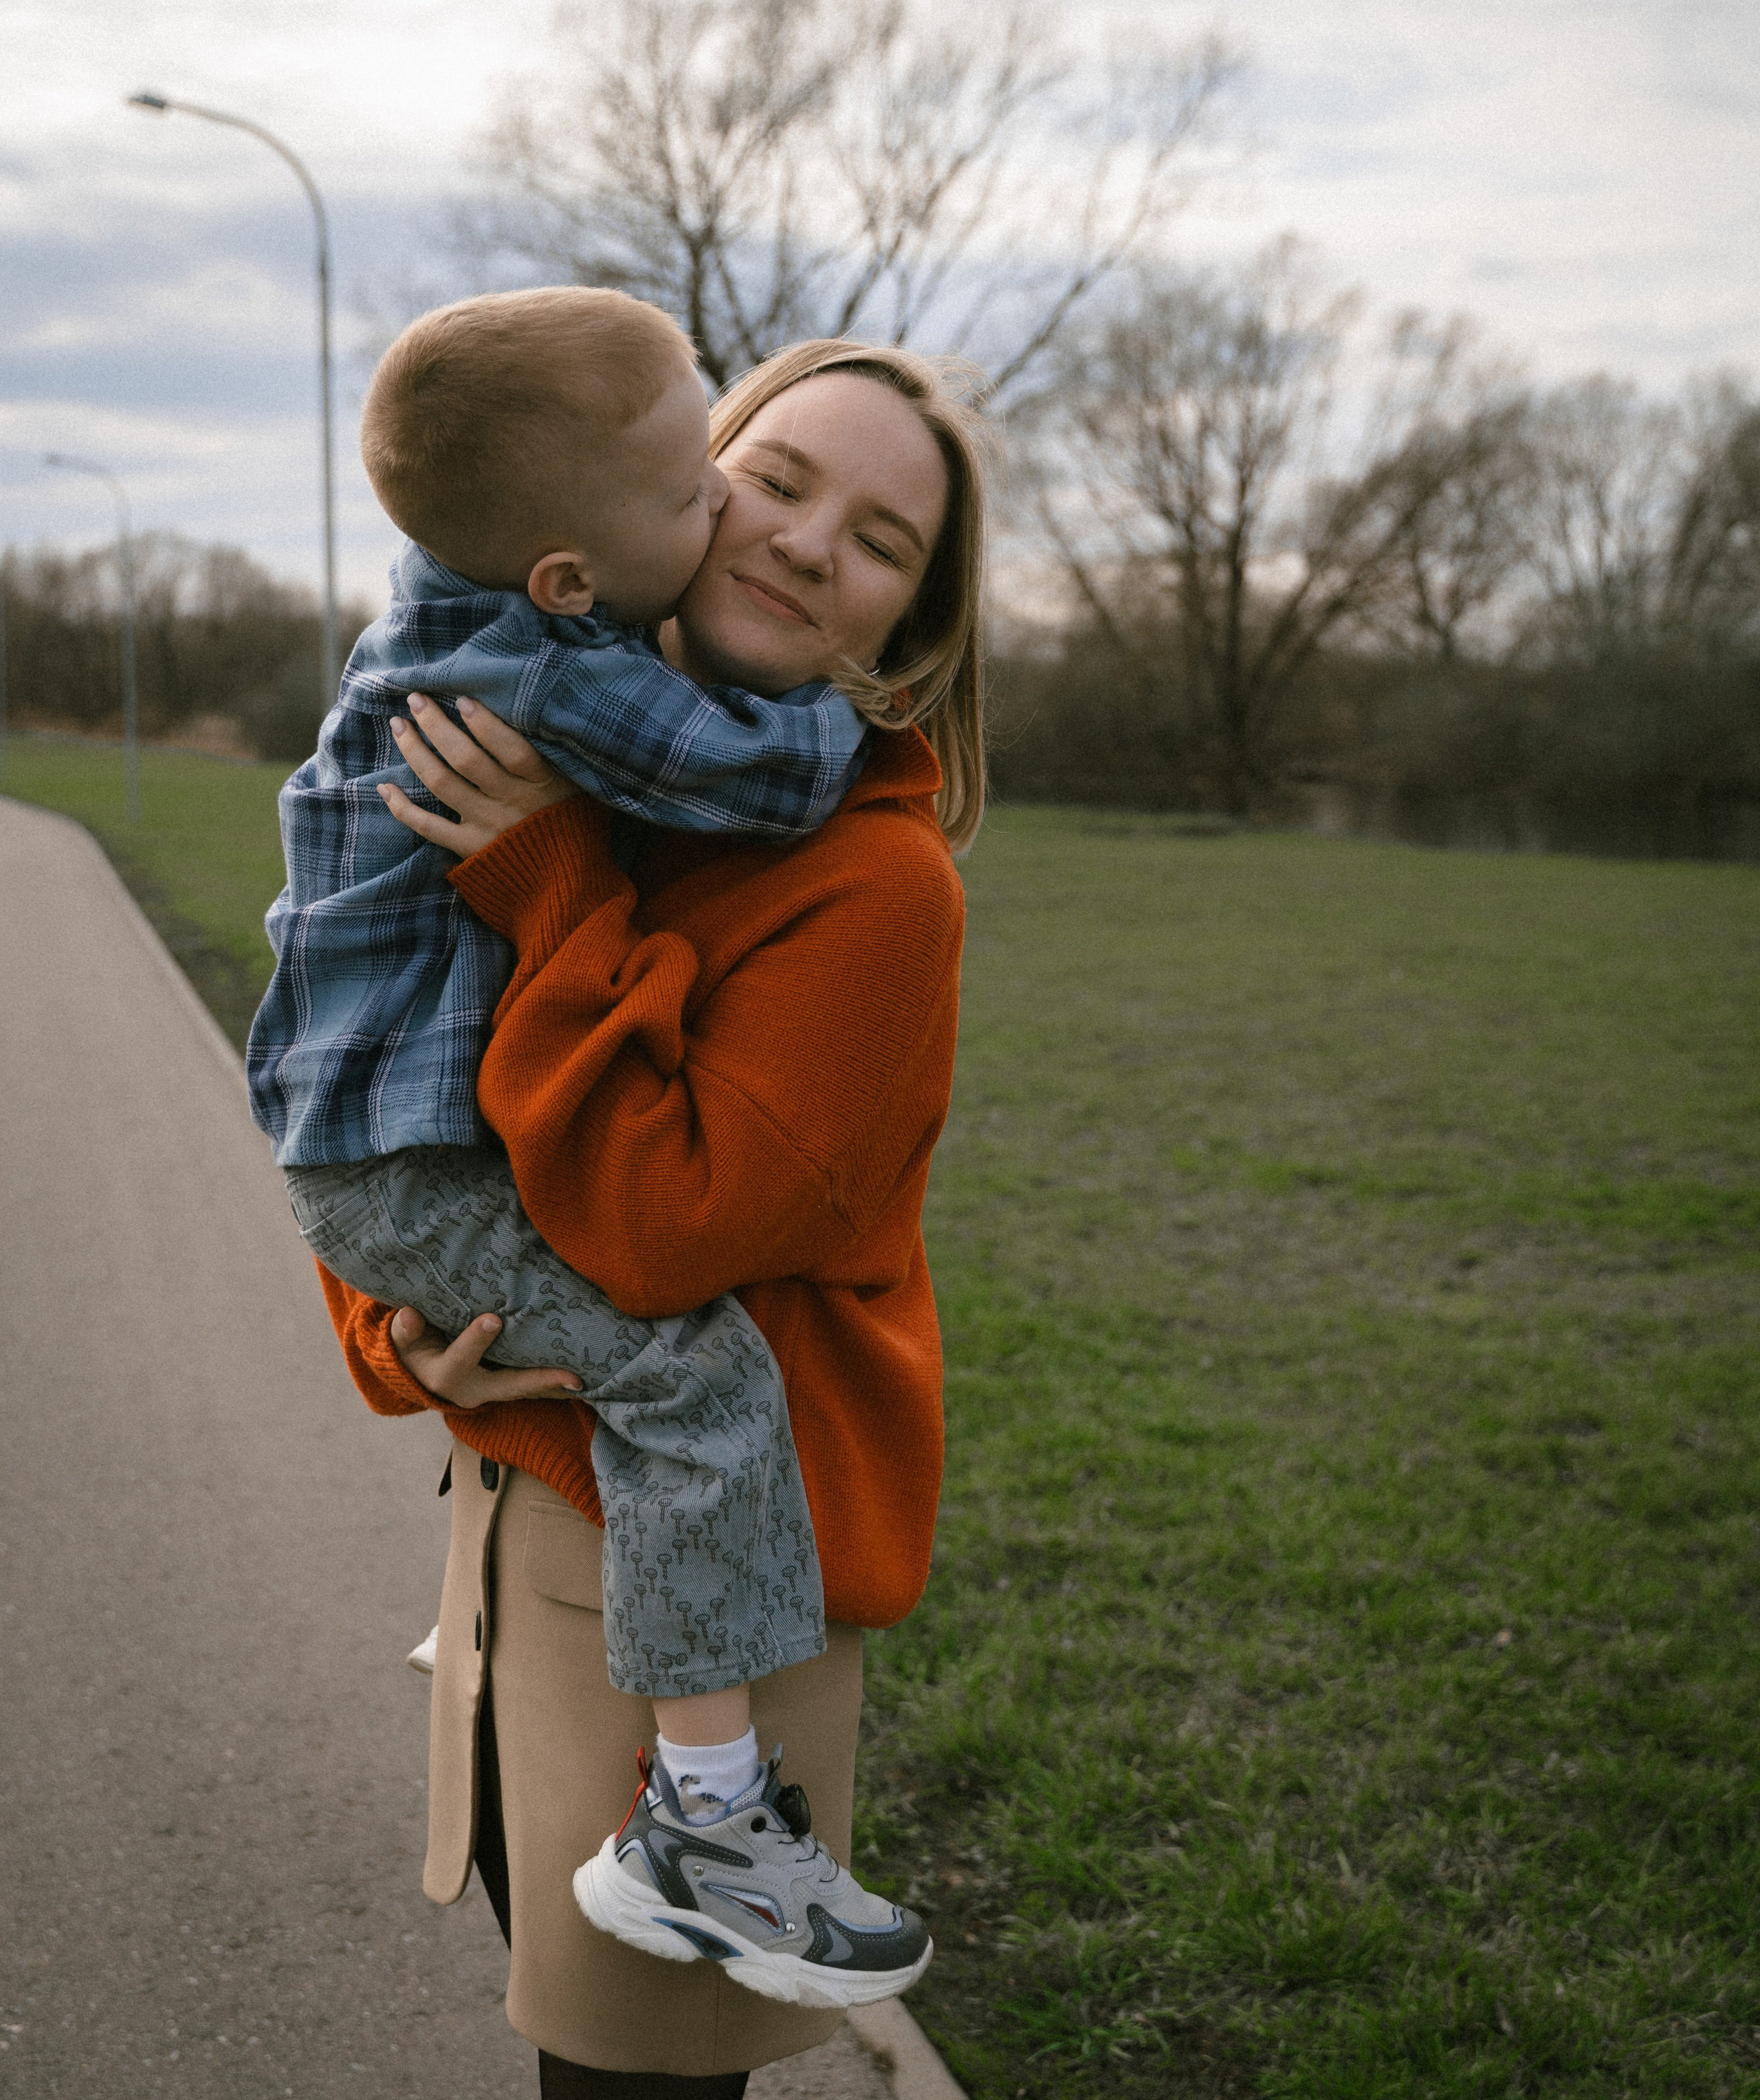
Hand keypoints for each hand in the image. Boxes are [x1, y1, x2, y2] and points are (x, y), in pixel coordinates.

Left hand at [378, 694, 578, 857]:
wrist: (567, 883)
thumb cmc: (573, 824)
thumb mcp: (577, 786)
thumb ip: (554, 756)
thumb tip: (529, 712)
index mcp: (542, 784)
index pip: (511, 749)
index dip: (484, 723)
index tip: (462, 698)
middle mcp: (511, 804)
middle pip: (466, 760)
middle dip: (437, 724)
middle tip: (416, 699)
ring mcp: (487, 826)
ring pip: (442, 783)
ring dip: (415, 751)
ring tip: (399, 725)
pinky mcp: (470, 849)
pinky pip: (429, 827)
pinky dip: (402, 807)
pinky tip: (384, 786)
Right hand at [389, 1306, 582, 1409]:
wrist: (418, 1373)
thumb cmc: (412, 1347)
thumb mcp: (402, 1340)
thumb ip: (405, 1330)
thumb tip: (409, 1316)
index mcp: (444, 1376)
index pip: (461, 1358)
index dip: (476, 1340)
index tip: (493, 1319)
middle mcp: (473, 1390)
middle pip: (510, 1386)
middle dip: (540, 1381)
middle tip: (573, 1377)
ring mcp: (493, 1392)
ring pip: (528, 1390)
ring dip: (558, 1387)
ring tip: (592, 1381)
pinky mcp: (507, 1388)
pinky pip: (534, 1388)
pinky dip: (556, 1385)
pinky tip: (586, 1381)